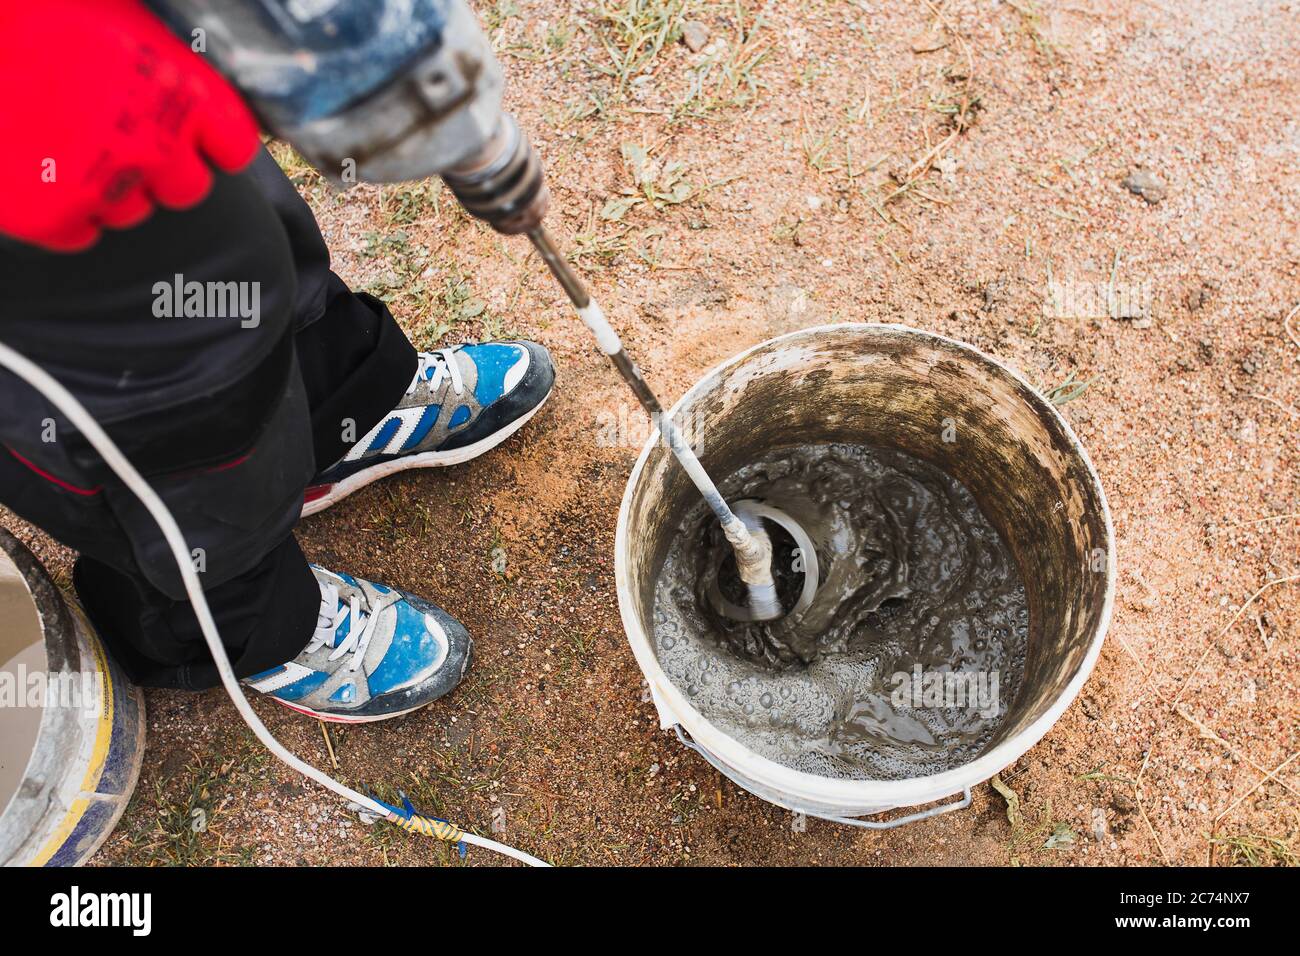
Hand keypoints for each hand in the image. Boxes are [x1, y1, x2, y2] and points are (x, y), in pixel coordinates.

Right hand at [0, 0, 260, 251]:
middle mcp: (156, 149)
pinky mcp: (53, 217)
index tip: (196, 136)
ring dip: (109, 185)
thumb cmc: (40, 13)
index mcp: (184, 94)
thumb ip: (165, 56)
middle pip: (187, 189)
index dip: (212, 141)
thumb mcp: (121, 15)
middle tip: (121, 138)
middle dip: (163, 169)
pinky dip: (64, 211)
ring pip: (131, 210)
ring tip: (66, 142)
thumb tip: (191, 66)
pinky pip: (80, 232)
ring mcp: (105, 187)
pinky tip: (40, 168)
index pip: (234, 146)